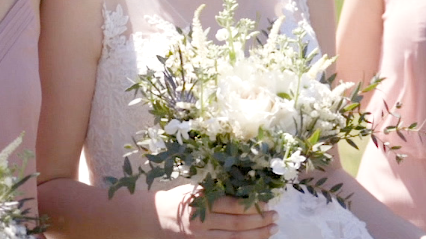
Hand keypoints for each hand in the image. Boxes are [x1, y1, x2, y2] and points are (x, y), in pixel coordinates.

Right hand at [156, 185, 276, 238]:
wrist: (149, 219)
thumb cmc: (175, 201)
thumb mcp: (193, 190)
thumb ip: (215, 192)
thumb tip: (244, 191)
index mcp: (201, 203)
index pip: (233, 206)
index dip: (253, 206)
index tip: (267, 203)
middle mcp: (201, 223)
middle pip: (237, 224)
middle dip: (260, 221)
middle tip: (276, 217)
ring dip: (257, 235)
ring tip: (272, 230)